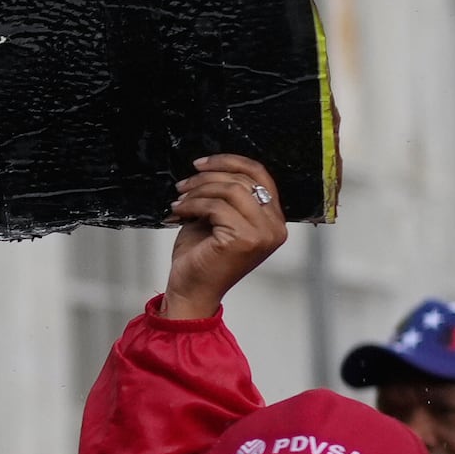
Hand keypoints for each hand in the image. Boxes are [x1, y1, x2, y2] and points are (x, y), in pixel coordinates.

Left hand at [160, 155, 287, 320]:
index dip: (230, 162)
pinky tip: (179, 211)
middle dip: (208, 176)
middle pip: (244, 179)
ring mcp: (263, 234)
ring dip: (198, 190)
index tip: (201, 163)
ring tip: (180, 199)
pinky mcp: (245, 239)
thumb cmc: (202, 257)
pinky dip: (193, 205)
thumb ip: (228, 195)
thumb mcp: (219, 218)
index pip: (260, 176)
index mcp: (273, 221)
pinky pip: (217, 206)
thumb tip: (214, 166)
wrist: (191, 291)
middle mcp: (275, 228)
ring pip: (230, 190)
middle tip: (184, 184)